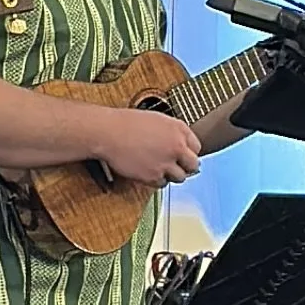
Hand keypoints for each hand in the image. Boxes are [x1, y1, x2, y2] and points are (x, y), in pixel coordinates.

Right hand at [84, 103, 201, 188]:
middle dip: (185, 167)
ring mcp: (166, 162)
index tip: (183, 155)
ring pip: (180, 177)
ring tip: (159, 168)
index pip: (197, 147)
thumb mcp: (157, 120)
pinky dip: (157, 180)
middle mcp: (176, 146)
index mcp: (178, 128)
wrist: (108, 132)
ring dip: (171, 174)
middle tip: (176, 166)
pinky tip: (148, 171)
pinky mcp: (154, 176)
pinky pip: (163, 184)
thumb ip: (172, 133)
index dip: (188, 152)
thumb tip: (181, 146)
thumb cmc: (126, 123)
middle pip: (193, 165)